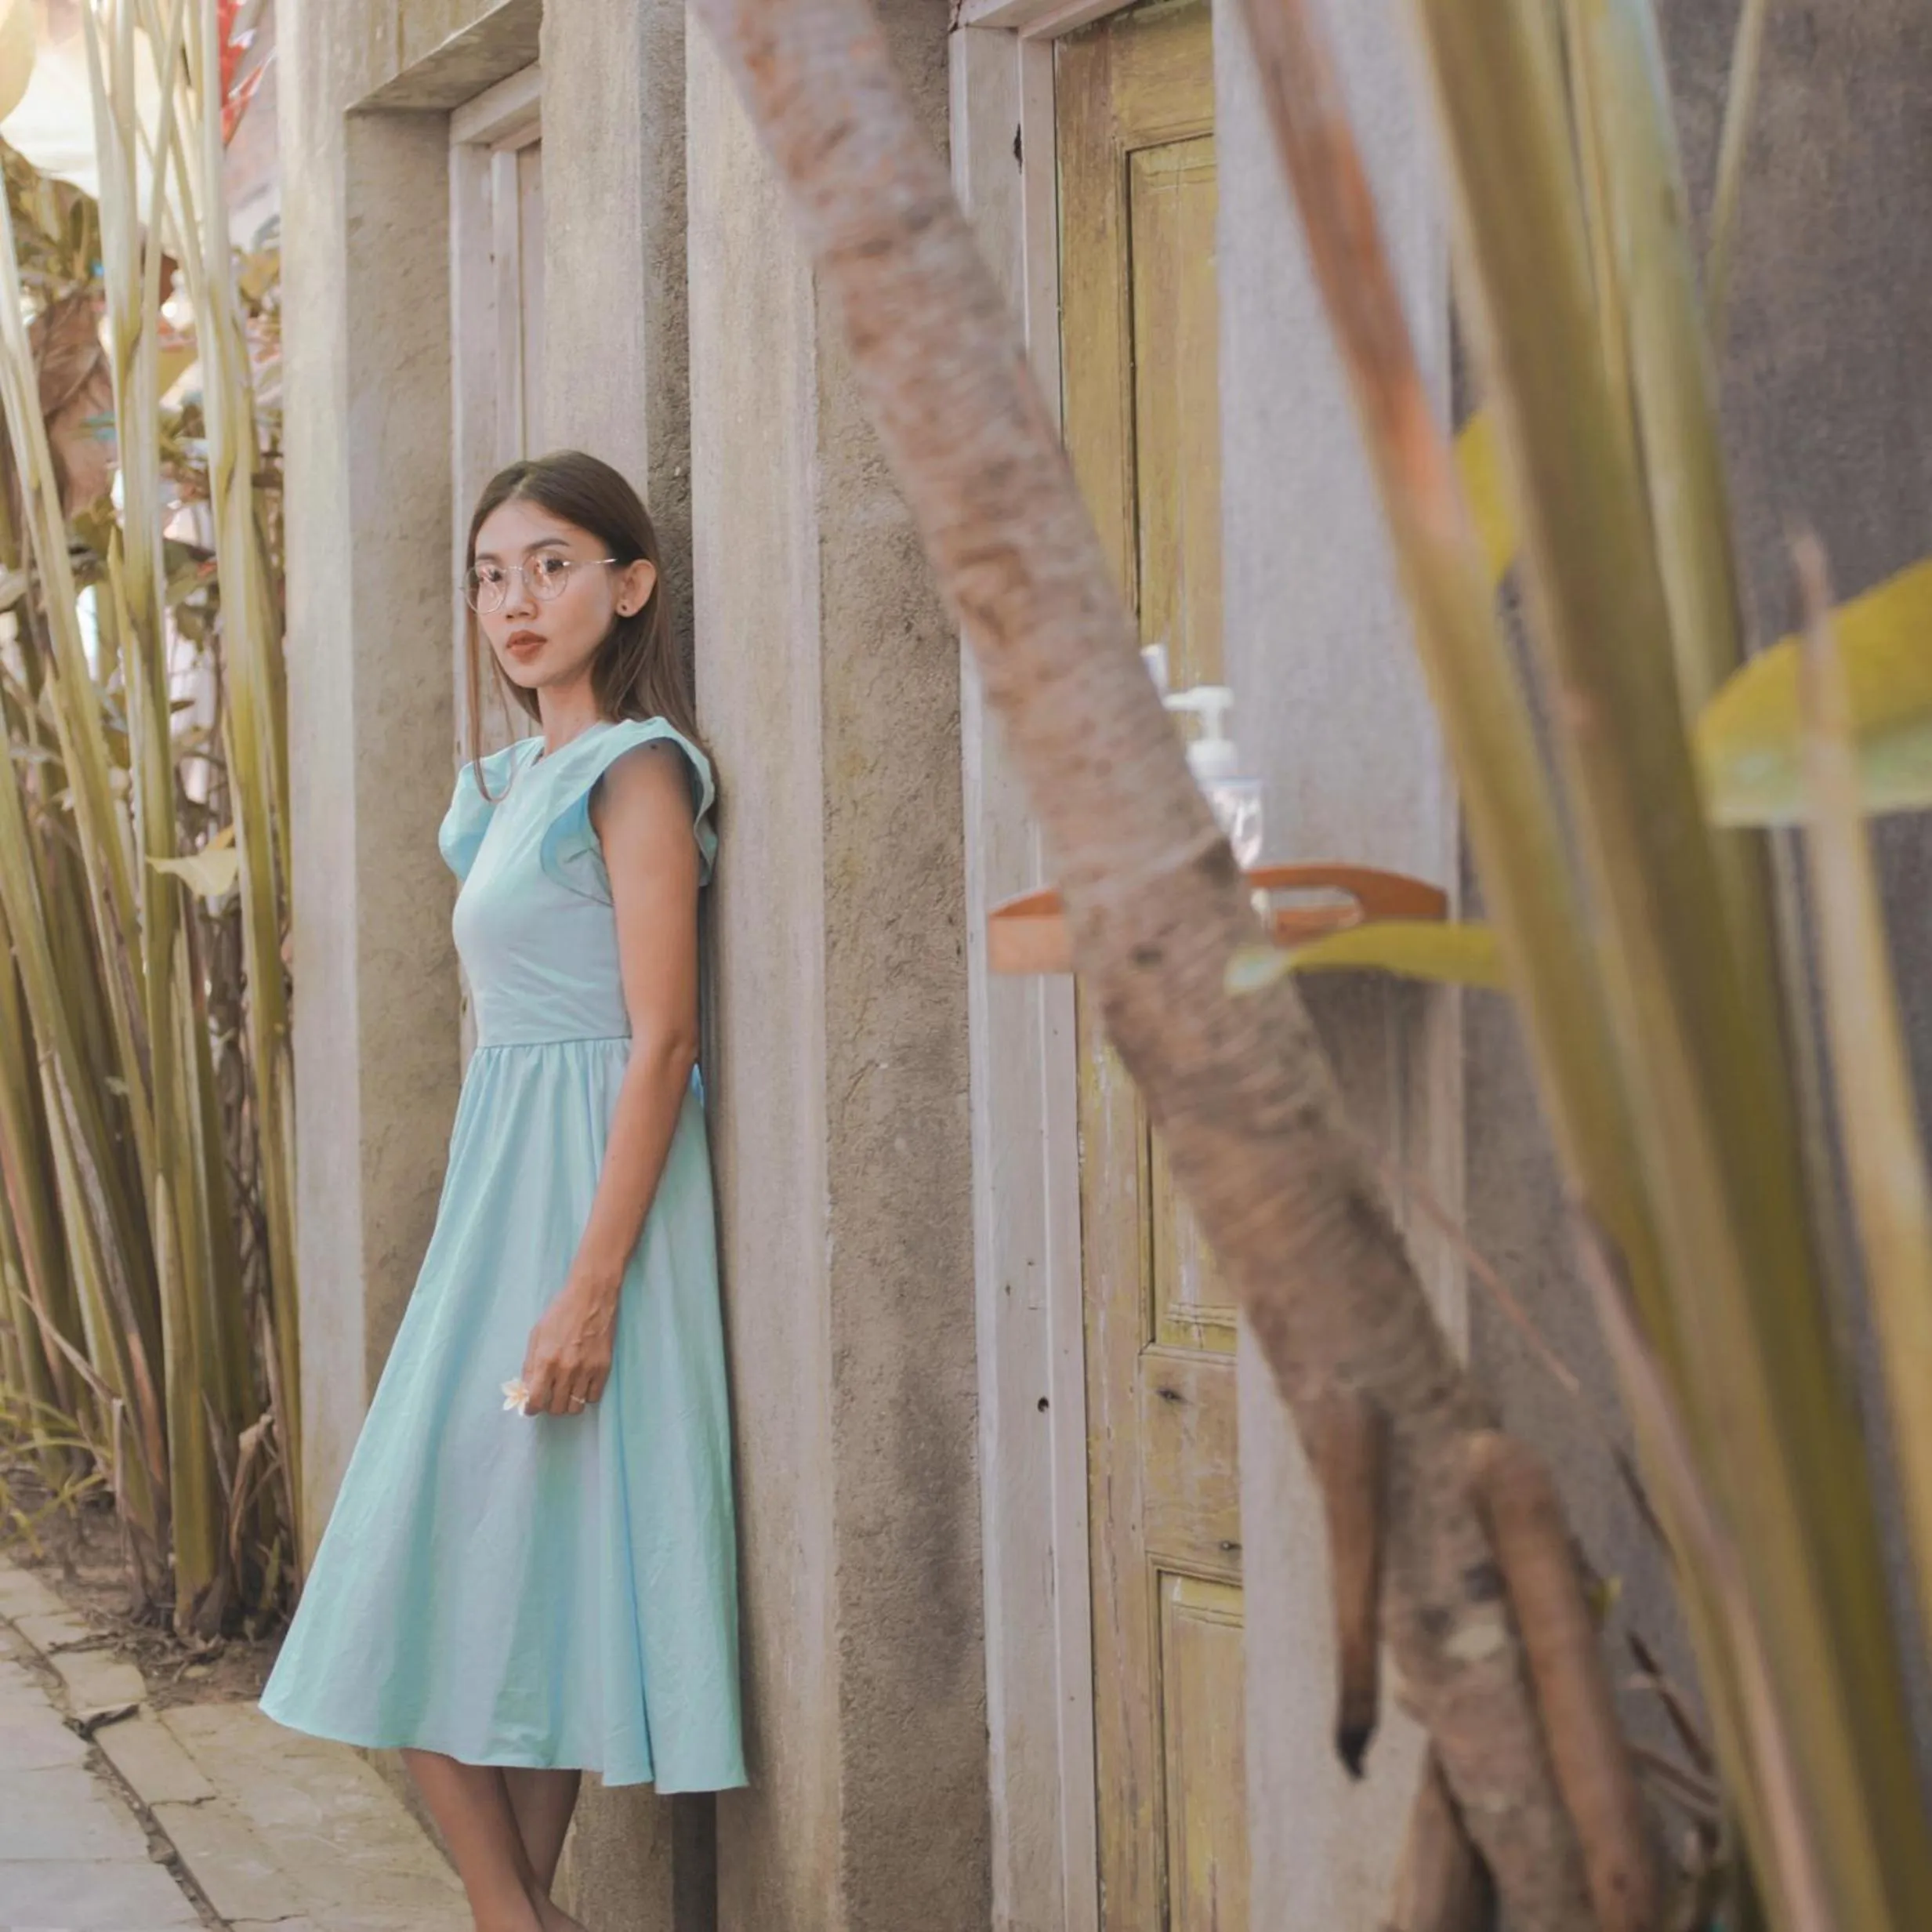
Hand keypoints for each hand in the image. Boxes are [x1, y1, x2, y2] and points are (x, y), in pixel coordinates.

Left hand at [519, 1279, 618, 1417]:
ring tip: (566, 1392)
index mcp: (546, 1361)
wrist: (592, 1296)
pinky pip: (593, 1398)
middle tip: (550, 1395)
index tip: (531, 1407)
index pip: (536, 1401)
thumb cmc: (560, 1312)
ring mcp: (587, 1370)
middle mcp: (566, 1370)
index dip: (531, 1408)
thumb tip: (527, 1389)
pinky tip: (582, 1385)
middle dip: (549, 1406)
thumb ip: (530, 1364)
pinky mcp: (604, 1368)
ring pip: (575, 1407)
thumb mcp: (537, 1334)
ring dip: (567, 1404)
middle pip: (556, 1408)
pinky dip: (585, 1396)